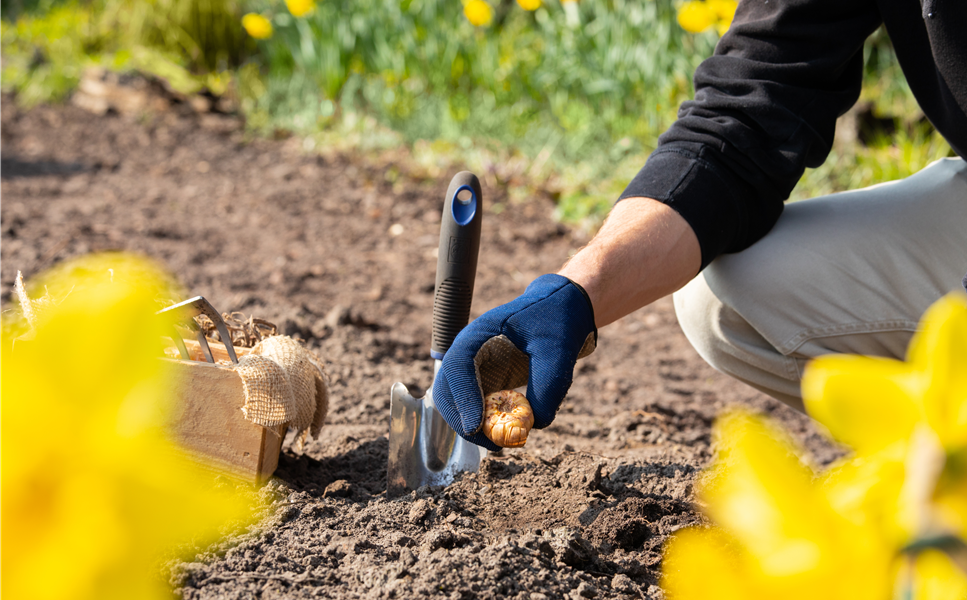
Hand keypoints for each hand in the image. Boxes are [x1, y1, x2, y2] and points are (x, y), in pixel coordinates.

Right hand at [433, 274, 596, 449]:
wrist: (560, 312)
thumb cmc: (556, 323)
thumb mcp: (558, 352)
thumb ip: (549, 386)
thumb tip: (536, 424)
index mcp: (479, 333)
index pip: (458, 365)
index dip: (463, 397)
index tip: (476, 426)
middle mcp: (468, 351)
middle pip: (447, 389)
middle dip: (462, 419)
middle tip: (491, 443)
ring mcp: (473, 367)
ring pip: (455, 402)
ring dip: (471, 425)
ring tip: (501, 442)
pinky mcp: (483, 382)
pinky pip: (473, 407)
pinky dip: (483, 424)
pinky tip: (504, 434)